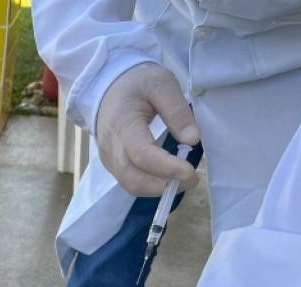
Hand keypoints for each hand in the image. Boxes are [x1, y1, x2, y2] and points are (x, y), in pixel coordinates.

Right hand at [95, 62, 200, 196]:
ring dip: (160, 189)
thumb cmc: (137, 84)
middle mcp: (111, 147)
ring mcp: (109, 159)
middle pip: (134, 178)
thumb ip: (177, 112)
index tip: (190, 171)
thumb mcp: (162, 84)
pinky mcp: (113, 166)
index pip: (142, 154)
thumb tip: (192, 140)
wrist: (107, 88)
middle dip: (165, 184)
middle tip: (193, 178)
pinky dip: (152, 186)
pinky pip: (131, 183)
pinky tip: (169, 178)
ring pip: (132, 185)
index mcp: (122, 123)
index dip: (166, 167)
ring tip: (184, 179)